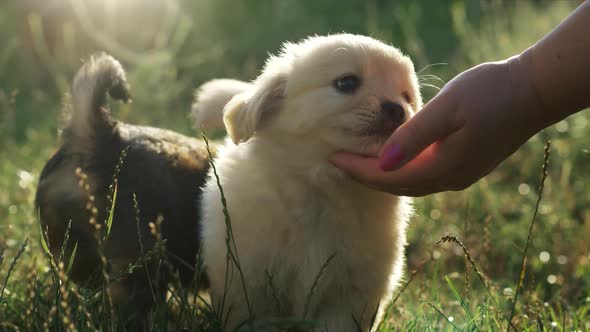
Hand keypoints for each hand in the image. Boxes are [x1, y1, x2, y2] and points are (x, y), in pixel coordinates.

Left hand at [330, 60, 543, 196]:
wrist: (534, 92)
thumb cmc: (490, 93)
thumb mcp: (447, 109)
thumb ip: (413, 137)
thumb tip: (381, 162)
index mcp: (442, 168)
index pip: (388, 177)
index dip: (358, 170)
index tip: (332, 158)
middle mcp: (450, 178)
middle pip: (396, 186)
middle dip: (365, 176)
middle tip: (337, 161)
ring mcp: (460, 174)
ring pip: (411, 183)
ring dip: (383, 175)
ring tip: (358, 161)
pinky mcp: (466, 165)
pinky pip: (424, 176)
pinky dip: (402, 170)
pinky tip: (392, 158)